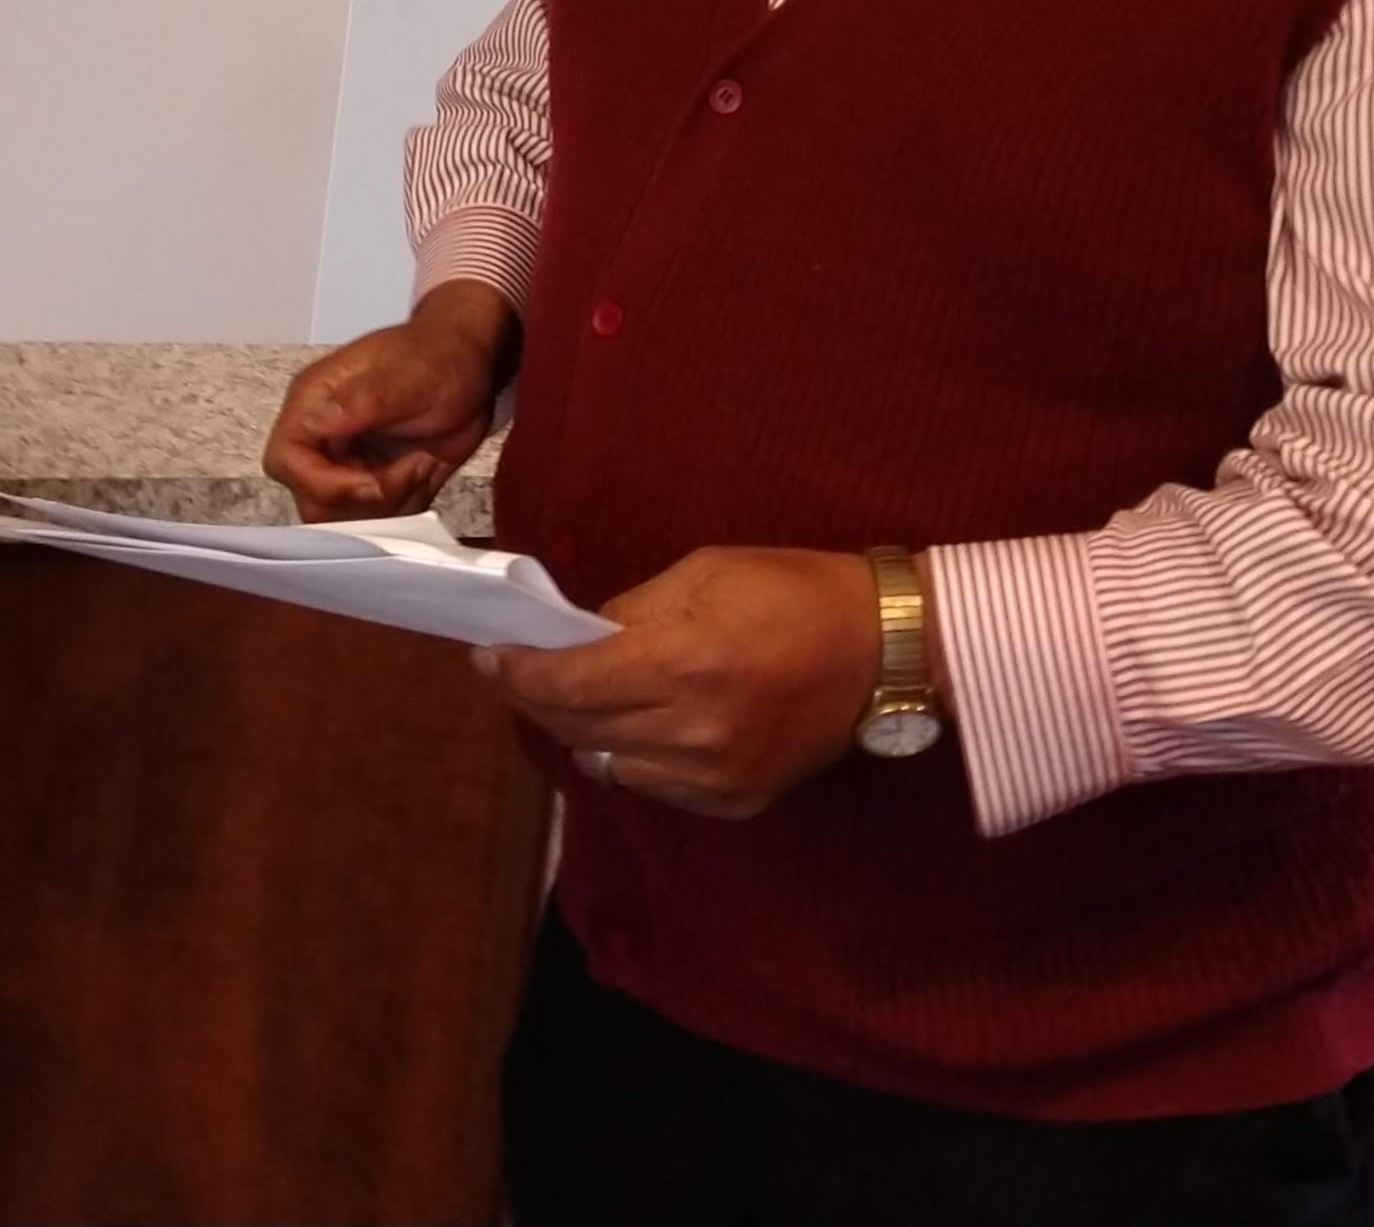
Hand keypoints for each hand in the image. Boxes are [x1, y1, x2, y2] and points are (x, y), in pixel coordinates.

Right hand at [263, 282, 517, 520]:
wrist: (471, 361)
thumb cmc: (439, 357)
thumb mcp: (409, 374)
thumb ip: (364, 400)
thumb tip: (319, 420)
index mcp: (316, 402)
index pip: (285, 460)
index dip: (322, 484)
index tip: (373, 482)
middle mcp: (325, 437)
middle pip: (313, 500)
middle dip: (365, 499)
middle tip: (410, 469)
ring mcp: (349, 463)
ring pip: (347, 517)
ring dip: (392, 502)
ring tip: (422, 463)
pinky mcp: (376, 481)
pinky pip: (380, 519)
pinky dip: (406, 505)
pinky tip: (426, 468)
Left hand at [478, 547, 882, 818]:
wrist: (882, 648)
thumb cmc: (791, 591)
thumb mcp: (702, 573)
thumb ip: (632, 613)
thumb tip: (581, 639)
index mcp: (679, 664)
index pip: (568, 682)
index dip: (518, 671)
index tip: (490, 654)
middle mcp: (690, 732)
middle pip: (577, 726)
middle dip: (536, 696)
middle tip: (515, 670)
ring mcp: (714, 776)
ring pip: (609, 763)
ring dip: (583, 728)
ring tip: (580, 695)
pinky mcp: (737, 801)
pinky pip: (656, 785)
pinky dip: (634, 756)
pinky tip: (639, 725)